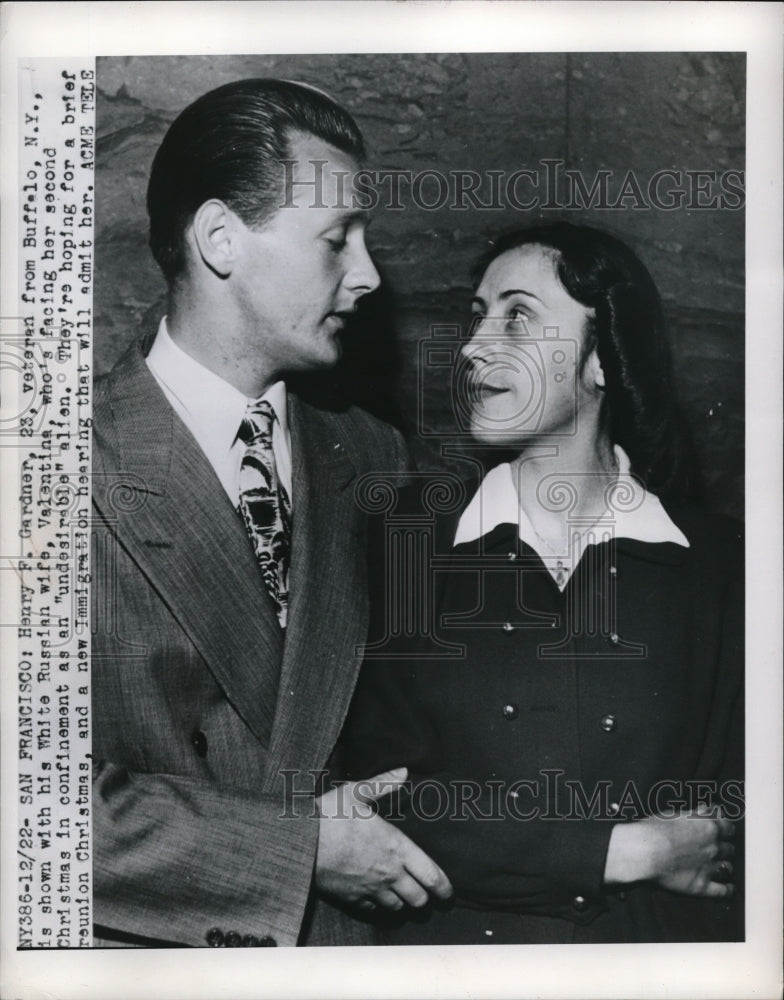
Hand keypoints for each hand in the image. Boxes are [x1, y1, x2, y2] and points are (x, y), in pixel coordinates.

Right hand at [315, 767, 452, 910]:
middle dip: (425, 897)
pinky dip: (379, 907)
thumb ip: (383, 783)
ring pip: (398, 908)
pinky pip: (373, 911)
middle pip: (418, 898)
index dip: (444, 887)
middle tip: (425, 893)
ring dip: (403, 903)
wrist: (300, 842)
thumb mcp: (357, 792)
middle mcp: (388, 872)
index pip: (431, 875)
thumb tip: (404, 771)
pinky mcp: (352, 899)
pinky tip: (377, 898)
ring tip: (403, 896)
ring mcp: (370, 889)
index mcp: (395, 846)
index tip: (448, 893)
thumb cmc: (329, 814)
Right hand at [604, 808, 735, 897]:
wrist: (646, 851)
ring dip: (724, 866)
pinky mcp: (702, 885)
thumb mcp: (675, 814)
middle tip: (718, 848)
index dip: (726, 829)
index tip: (724, 830)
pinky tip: (728, 888)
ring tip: (720, 865)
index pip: (729, 828)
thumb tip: (709, 809)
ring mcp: (709, 867)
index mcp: (709, 827)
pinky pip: (722, 891)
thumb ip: (696, 813)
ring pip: (728, 867)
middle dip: (725, 848)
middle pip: (730, 848)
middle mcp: (714, 847)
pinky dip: (727, 889)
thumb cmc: (655, 829)